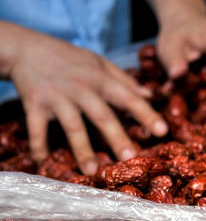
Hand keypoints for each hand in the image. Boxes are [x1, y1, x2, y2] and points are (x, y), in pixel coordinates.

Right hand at [6, 27, 167, 174]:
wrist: (28, 49)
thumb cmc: (71, 59)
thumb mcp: (100, 62)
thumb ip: (125, 80)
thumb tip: (151, 95)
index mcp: (100, 80)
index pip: (128, 98)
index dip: (146, 114)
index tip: (162, 131)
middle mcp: (81, 89)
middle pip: (102, 116)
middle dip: (117, 137)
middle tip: (131, 158)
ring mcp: (57, 98)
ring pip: (73, 126)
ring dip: (82, 150)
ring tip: (93, 171)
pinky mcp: (34, 104)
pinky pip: (37, 128)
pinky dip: (38, 145)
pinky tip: (42, 162)